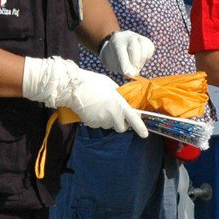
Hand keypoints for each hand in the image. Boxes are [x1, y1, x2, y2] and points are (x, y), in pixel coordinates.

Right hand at [21, 56, 147, 136]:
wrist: (74, 87)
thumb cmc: (93, 83)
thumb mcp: (111, 86)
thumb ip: (118, 95)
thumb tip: (121, 100)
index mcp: (120, 104)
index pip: (133, 119)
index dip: (140, 128)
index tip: (144, 134)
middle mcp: (113, 115)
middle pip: (121, 128)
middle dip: (120, 124)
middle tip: (115, 116)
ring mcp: (102, 120)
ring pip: (107, 125)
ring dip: (106, 120)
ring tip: (98, 107)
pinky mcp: (92, 123)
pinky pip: (97, 124)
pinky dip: (95, 120)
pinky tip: (91, 110)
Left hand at [100, 30, 154, 76]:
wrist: (119, 47)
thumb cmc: (115, 58)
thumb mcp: (114, 64)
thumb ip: (122, 68)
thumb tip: (131, 74)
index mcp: (116, 41)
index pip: (121, 53)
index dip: (125, 65)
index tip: (129, 75)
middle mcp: (127, 36)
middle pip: (133, 48)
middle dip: (134, 62)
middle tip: (133, 72)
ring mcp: (138, 37)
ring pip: (143, 47)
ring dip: (141, 60)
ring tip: (136, 66)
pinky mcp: (147, 41)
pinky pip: (150, 49)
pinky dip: (146, 57)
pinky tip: (140, 60)